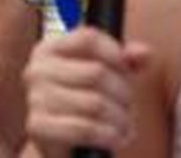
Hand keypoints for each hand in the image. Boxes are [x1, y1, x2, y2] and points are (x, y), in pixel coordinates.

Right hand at [22, 26, 150, 156]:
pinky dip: (108, 136)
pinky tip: (115, 137)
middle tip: (128, 105)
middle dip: (122, 93)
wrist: (61, 142)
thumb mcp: (104, 74)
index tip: (126, 69)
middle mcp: (37, 69)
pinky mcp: (39, 126)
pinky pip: (85, 129)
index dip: (115, 53)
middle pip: (96, 72)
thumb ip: (125, 60)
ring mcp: (36, 98)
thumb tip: (144, 53)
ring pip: (95, 103)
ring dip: (119, 118)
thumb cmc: (83, 101)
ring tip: (125, 124)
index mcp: (50, 48)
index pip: (88, 38)